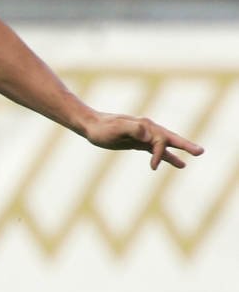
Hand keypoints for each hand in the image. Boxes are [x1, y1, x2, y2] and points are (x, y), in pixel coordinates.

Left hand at [82, 112, 203, 169]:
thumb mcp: (115, 129)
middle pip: (171, 138)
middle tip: (200, 152)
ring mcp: (144, 136)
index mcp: (145, 126)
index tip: (153, 166)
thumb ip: (132, 129)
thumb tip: (147, 134)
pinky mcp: (138, 143)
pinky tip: (177, 162)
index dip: (160, 153)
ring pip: (165, 145)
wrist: (91, 126)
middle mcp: (148, 130)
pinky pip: (156, 150)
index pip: (160, 141)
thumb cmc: (102, 128)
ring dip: (178, 152)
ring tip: (190, 160)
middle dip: (185, 146)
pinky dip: (165, 156)